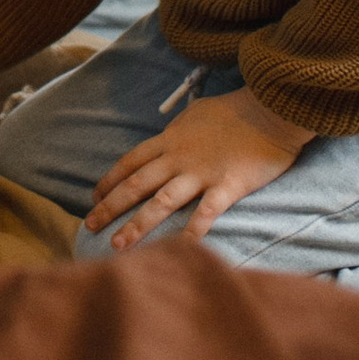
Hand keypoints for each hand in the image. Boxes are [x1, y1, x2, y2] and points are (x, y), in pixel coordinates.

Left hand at [85, 84, 309, 250]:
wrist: (269, 108)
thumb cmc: (233, 110)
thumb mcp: (196, 114)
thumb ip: (178, 129)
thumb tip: (166, 137)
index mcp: (170, 140)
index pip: (130, 162)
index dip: (109, 181)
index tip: (94, 198)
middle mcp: (179, 158)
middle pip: (137, 184)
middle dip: (111, 207)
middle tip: (89, 227)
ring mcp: (202, 173)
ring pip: (162, 202)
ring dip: (138, 225)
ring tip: (118, 245)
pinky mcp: (228, 185)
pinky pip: (206, 212)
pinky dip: (191, 232)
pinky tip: (178, 251)